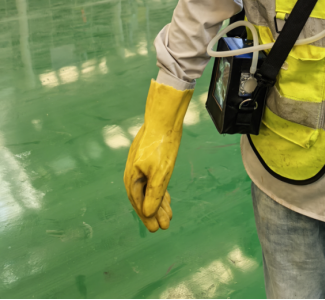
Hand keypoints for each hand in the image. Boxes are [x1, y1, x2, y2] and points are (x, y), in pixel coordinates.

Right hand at [123, 81, 192, 231]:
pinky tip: (165, 197)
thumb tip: (148, 213)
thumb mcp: (160, 173)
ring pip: (148, 190)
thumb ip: (154, 194)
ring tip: (168, 215)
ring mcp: (139, 167)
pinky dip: (158, 190)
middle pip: (143, 199)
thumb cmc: (161, 146)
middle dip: (154, 213)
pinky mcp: (147, 161)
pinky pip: (151, 181)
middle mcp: (132, 174)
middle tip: (164, 226)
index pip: (139, 204)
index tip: (158, 228)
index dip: (149, 217)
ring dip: (158, 203)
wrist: (163, 119)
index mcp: (132, 179)